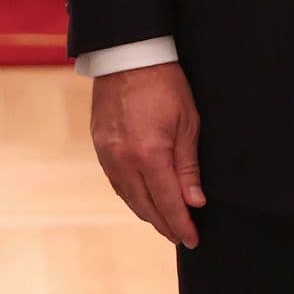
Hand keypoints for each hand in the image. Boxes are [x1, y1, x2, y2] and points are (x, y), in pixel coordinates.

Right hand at [90, 61, 204, 247]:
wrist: (127, 54)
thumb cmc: (164, 83)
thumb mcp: (187, 123)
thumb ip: (188, 167)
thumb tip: (194, 202)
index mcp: (149, 154)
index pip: (167, 203)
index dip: (181, 224)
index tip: (193, 239)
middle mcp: (123, 160)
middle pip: (145, 206)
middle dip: (165, 225)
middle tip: (181, 236)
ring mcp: (107, 154)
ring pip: (128, 197)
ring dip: (147, 213)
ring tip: (165, 222)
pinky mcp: (99, 145)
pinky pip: (115, 182)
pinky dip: (131, 195)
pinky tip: (142, 199)